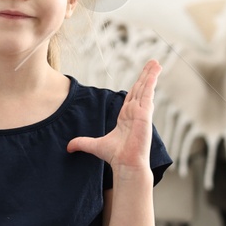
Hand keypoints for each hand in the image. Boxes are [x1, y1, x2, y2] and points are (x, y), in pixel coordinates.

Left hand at [65, 59, 159, 177]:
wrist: (125, 163)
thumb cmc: (115, 156)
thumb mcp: (94, 145)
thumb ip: (82, 143)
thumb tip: (68, 147)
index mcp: (126, 117)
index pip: (132, 96)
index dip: (137, 84)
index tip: (142, 76)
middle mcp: (135, 112)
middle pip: (140, 88)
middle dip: (146, 75)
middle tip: (152, 62)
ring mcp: (142, 112)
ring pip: (146, 88)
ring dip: (151, 74)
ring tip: (156, 62)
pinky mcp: (145, 114)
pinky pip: (148, 94)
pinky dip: (151, 82)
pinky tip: (155, 72)